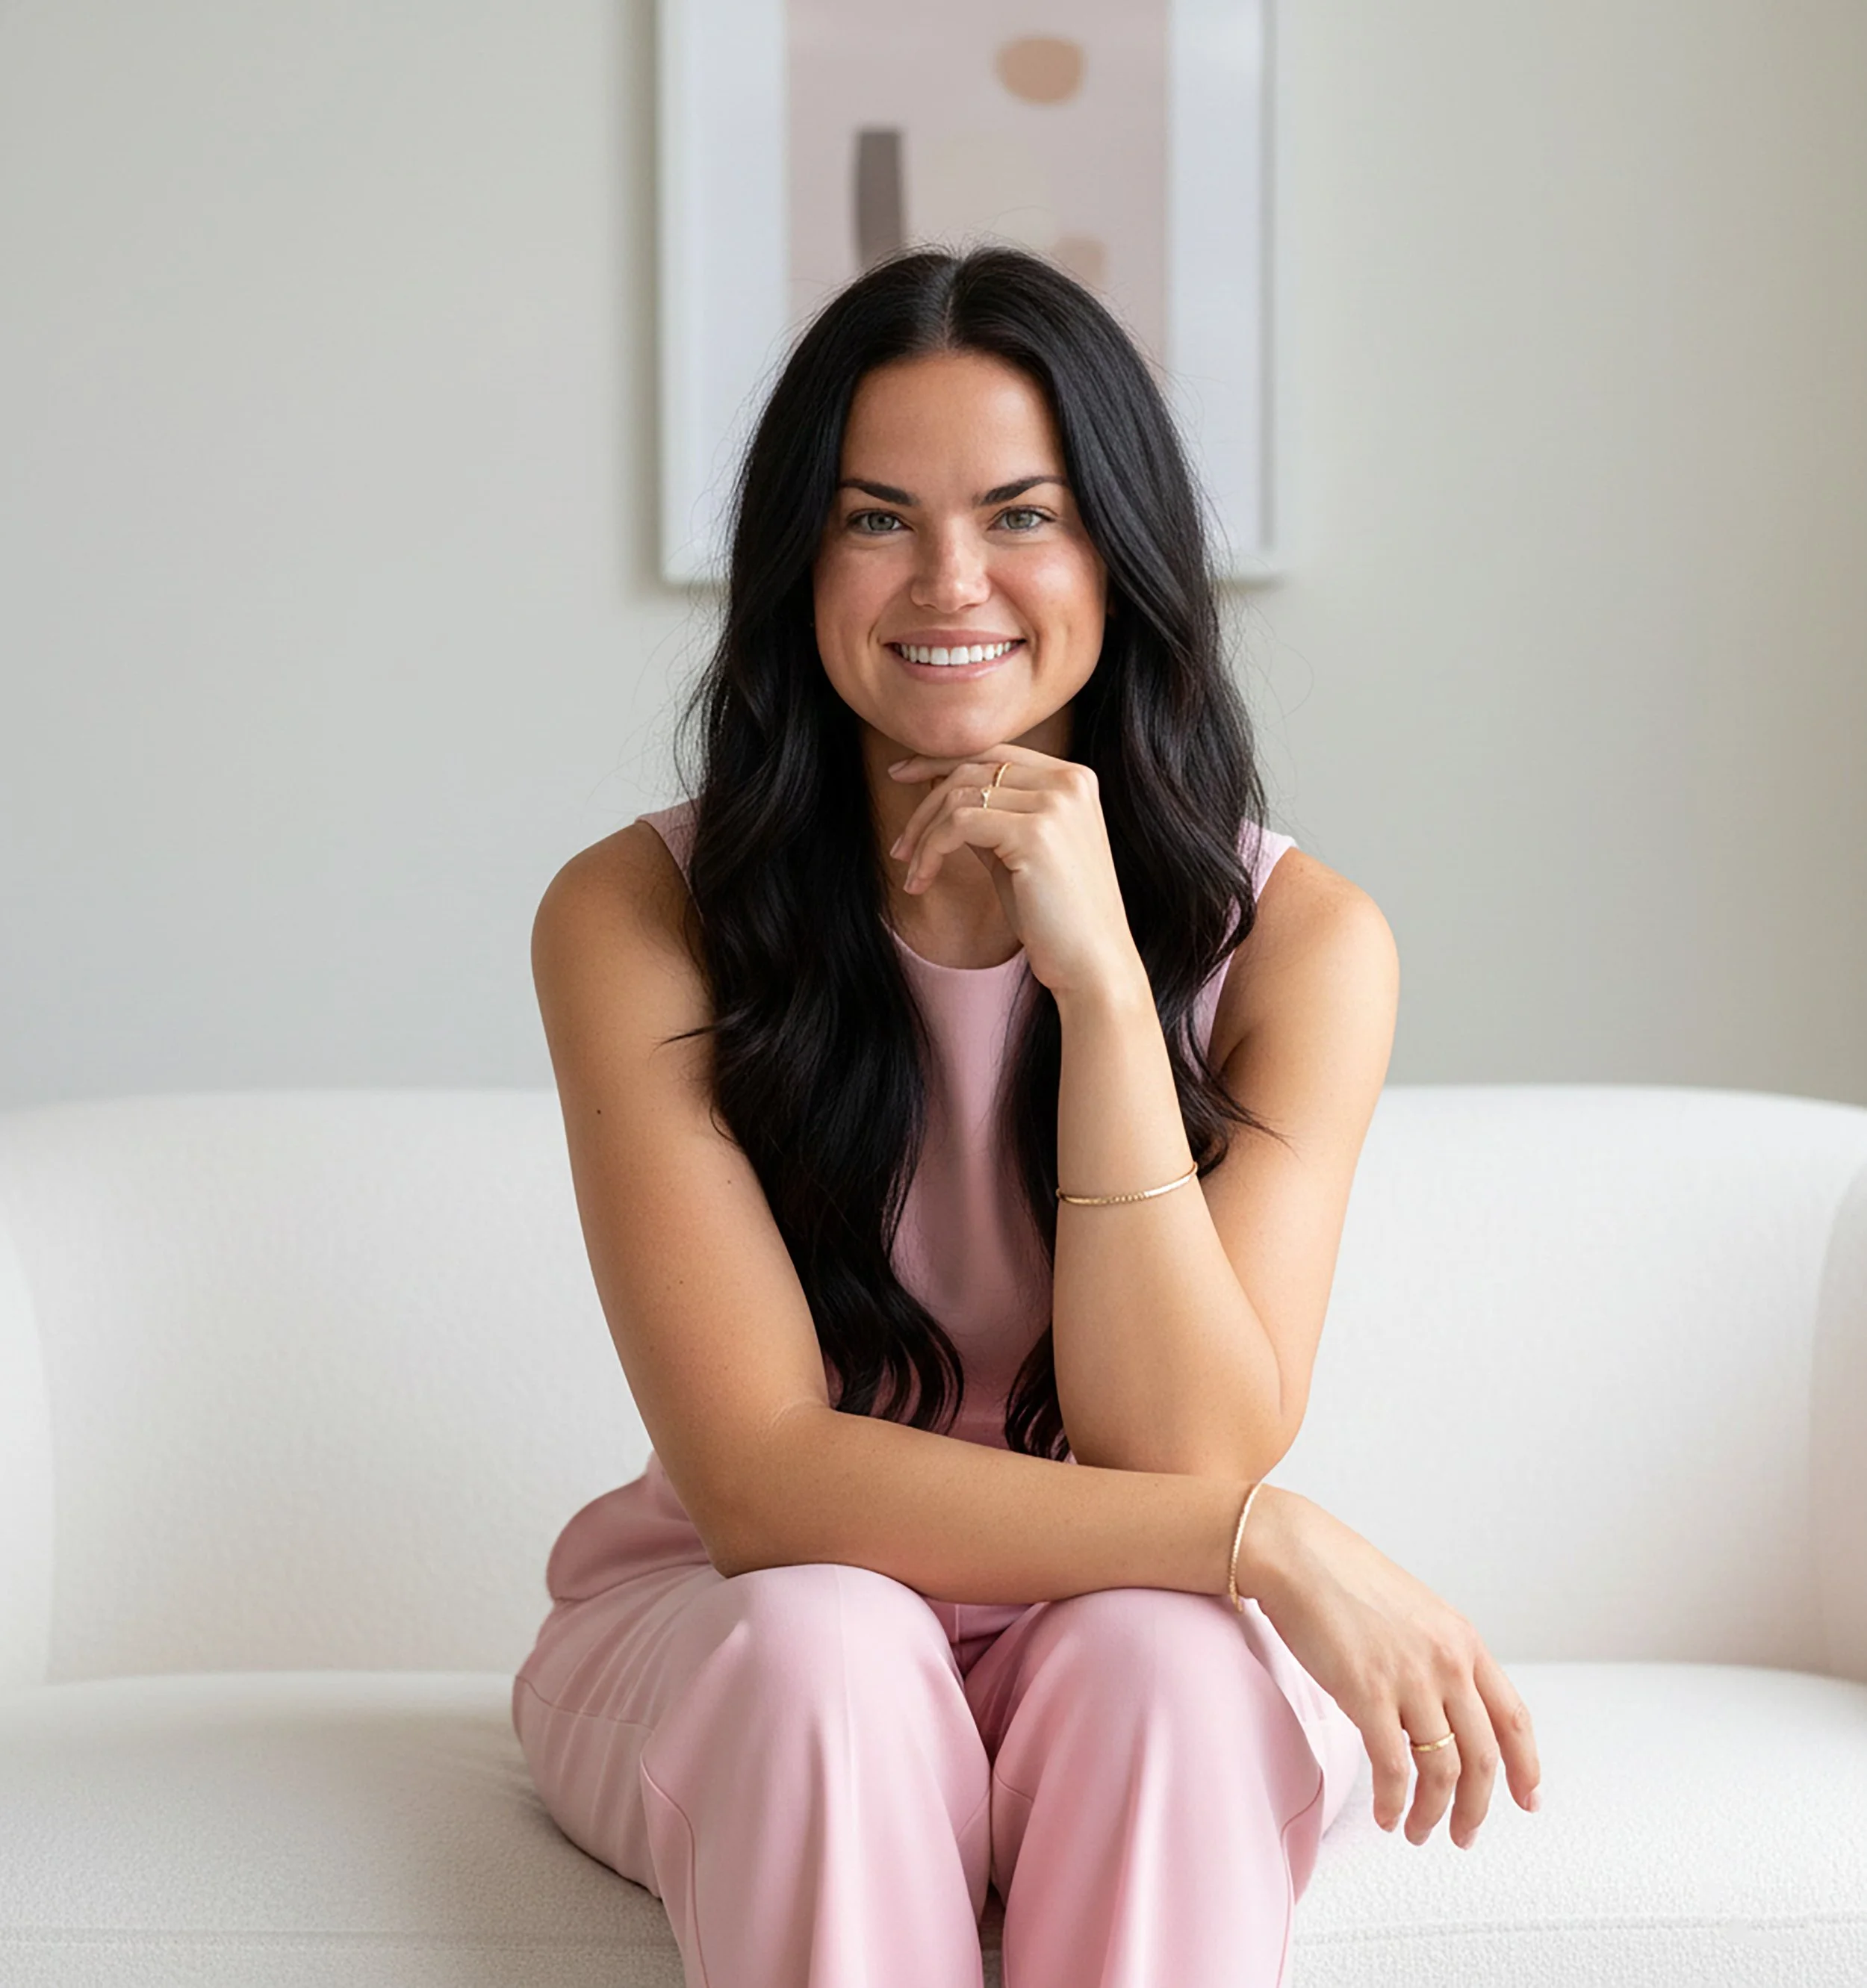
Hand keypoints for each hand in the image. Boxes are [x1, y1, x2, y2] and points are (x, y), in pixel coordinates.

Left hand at [885, 745, 1143, 1000]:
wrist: (1093, 964)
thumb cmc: (1054, 916)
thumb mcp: (1018, 852)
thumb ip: (990, 815)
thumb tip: (939, 788)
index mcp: (1073, 779)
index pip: (993, 751)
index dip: (940, 759)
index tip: (901, 774)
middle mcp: (1069, 781)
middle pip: (971, 768)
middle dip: (924, 804)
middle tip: (900, 846)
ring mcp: (1055, 803)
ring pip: (959, 796)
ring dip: (923, 835)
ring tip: (912, 873)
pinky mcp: (1036, 833)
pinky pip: (958, 824)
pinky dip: (930, 851)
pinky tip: (921, 881)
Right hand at [1239, 1486, 1541, 1847]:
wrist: (1294, 1552)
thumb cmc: (1341, 1575)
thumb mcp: (1414, 1610)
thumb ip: (1437, 1655)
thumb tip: (1441, 1705)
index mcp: (1462, 1640)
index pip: (1513, 1719)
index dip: (1526, 1767)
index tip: (1527, 1798)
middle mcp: (1446, 1662)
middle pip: (1484, 1758)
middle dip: (1477, 1808)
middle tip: (1464, 1834)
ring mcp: (1409, 1679)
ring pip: (1442, 1771)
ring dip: (1433, 1814)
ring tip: (1416, 1829)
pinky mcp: (1367, 1693)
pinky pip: (1393, 1768)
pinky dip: (1393, 1802)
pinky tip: (1385, 1814)